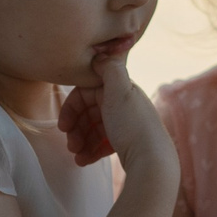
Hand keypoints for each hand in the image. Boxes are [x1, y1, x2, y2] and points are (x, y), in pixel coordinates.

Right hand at [61, 55, 171, 172]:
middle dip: (76, 128)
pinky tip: (83, 161)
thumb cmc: (132, 125)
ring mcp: (125, 124)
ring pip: (94, 129)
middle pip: (89, 112)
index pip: (87, 93)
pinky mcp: (126, 142)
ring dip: (81, 141)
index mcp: (120, 89)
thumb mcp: (121, 89)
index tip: (63, 125)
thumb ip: (110, 67)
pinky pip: (103, 144)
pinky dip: (91, 151)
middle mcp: (123, 104)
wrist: (152, 161)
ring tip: (76, 155)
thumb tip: (99, 54)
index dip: (72, 108)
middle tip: (70, 145)